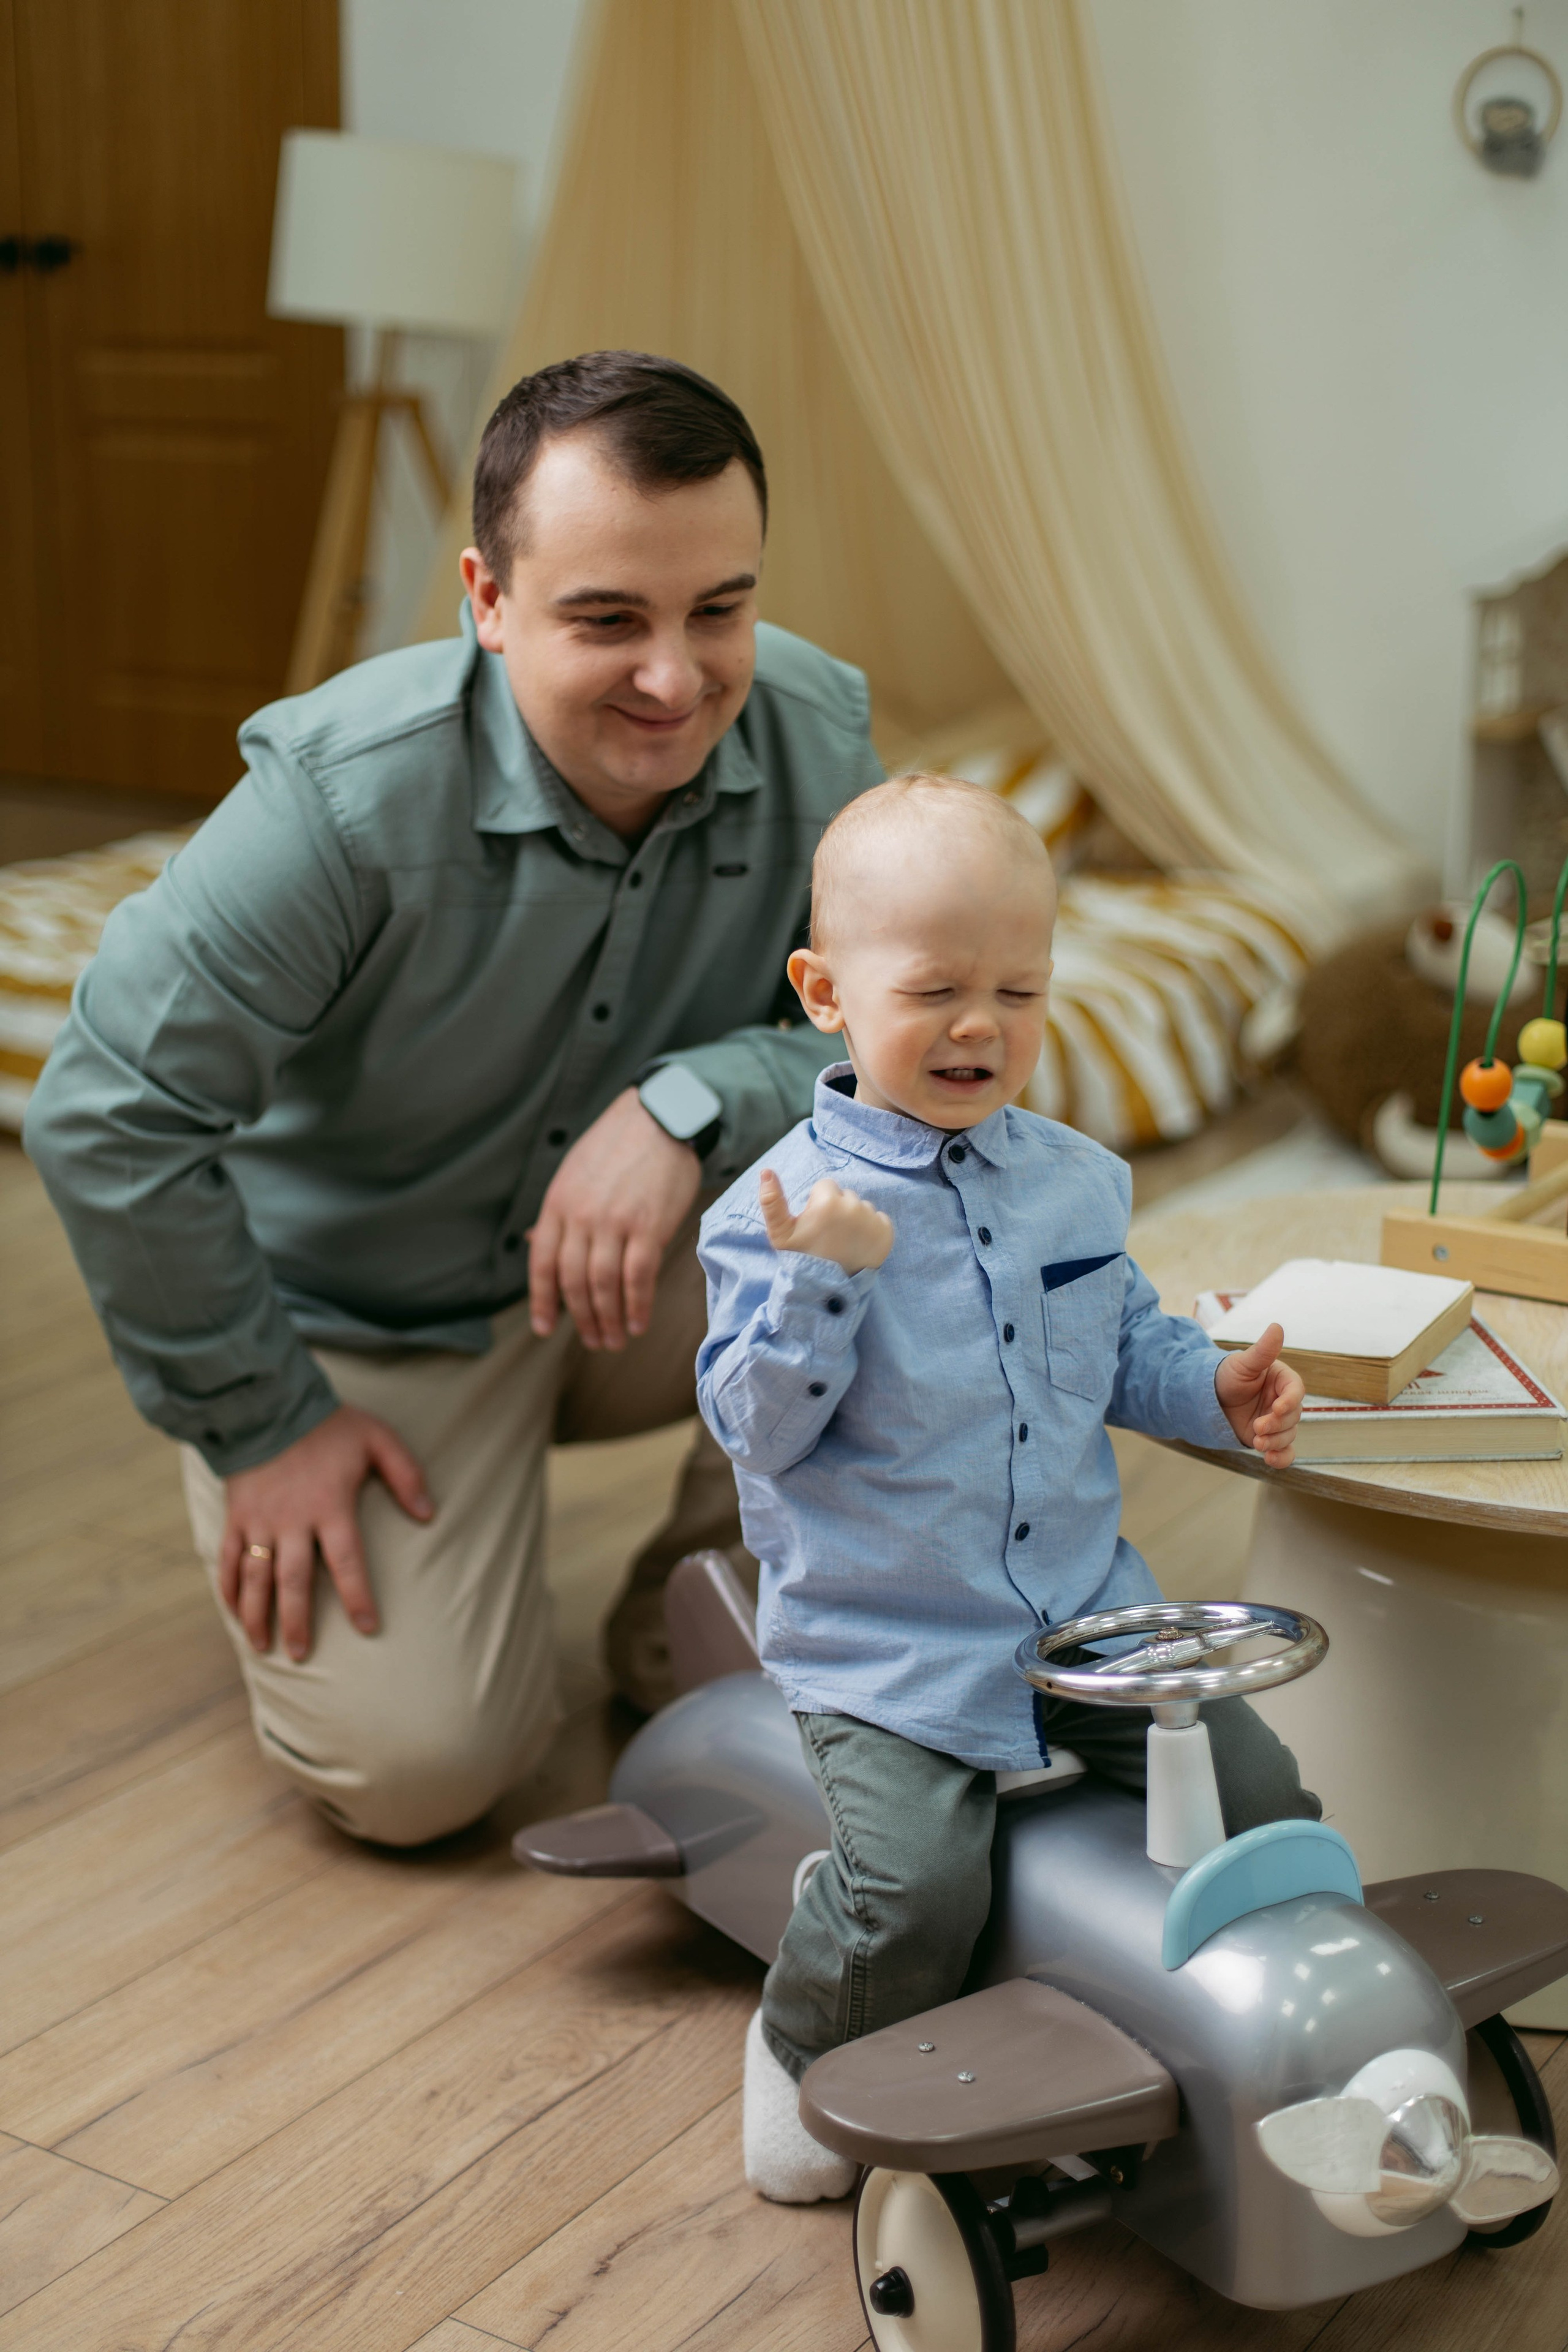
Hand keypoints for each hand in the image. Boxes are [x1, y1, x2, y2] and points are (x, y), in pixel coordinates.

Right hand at [219, 1404, 432, 1661]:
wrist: (268, 1402)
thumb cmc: (329, 1424)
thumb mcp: (378, 1439)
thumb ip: (406, 1475)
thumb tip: (429, 1515)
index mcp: (329, 1506)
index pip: (347, 1562)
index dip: (357, 1597)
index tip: (368, 1627)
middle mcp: (291, 1520)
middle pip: (293, 1582)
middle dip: (297, 1621)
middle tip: (301, 1655)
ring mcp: (258, 1520)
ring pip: (255, 1578)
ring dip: (257, 1615)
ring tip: (264, 1646)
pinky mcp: (235, 1515)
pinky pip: (226, 1558)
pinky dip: (228, 1588)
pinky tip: (234, 1612)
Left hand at [528, 1087, 702, 1349]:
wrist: (661, 1117)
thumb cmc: (618, 1146)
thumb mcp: (573, 1172)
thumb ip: (557, 1213)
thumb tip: (532, 1244)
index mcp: (557, 1203)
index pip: (542, 1263)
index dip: (541, 1301)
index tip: (544, 1328)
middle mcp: (581, 1216)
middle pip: (573, 1281)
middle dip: (581, 1319)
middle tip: (592, 1341)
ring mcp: (614, 1222)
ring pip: (604, 1286)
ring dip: (608, 1320)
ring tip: (614, 1340)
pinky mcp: (648, 1226)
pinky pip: (637, 1277)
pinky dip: (636, 1307)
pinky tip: (637, 1323)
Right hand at [759, 1167, 893, 1274]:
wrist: (825, 1289)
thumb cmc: (801, 1258)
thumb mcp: (780, 1232)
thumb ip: (771, 1200)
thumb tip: (766, 1170)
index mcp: (828, 1202)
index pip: (826, 1186)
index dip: (817, 1204)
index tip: (816, 1224)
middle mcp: (854, 1207)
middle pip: (846, 1195)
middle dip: (837, 1210)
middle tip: (829, 1235)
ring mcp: (872, 1221)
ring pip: (862, 1207)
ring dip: (855, 1219)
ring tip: (843, 1241)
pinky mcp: (886, 1233)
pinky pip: (879, 1219)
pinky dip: (871, 1229)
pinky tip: (859, 1244)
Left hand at [1215, 1322, 1303, 1467]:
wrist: (1208, 1398)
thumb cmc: (1227, 1375)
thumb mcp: (1243, 1363)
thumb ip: (1262, 1350)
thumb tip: (1277, 1326)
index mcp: (1282, 1380)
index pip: (1295, 1391)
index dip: (1289, 1401)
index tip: (1277, 1408)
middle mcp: (1283, 1401)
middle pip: (1293, 1417)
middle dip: (1277, 1424)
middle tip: (1257, 1428)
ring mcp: (1277, 1421)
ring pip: (1288, 1435)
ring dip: (1275, 1441)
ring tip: (1257, 1442)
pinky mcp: (1270, 1438)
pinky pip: (1284, 1451)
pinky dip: (1281, 1458)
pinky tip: (1269, 1460)